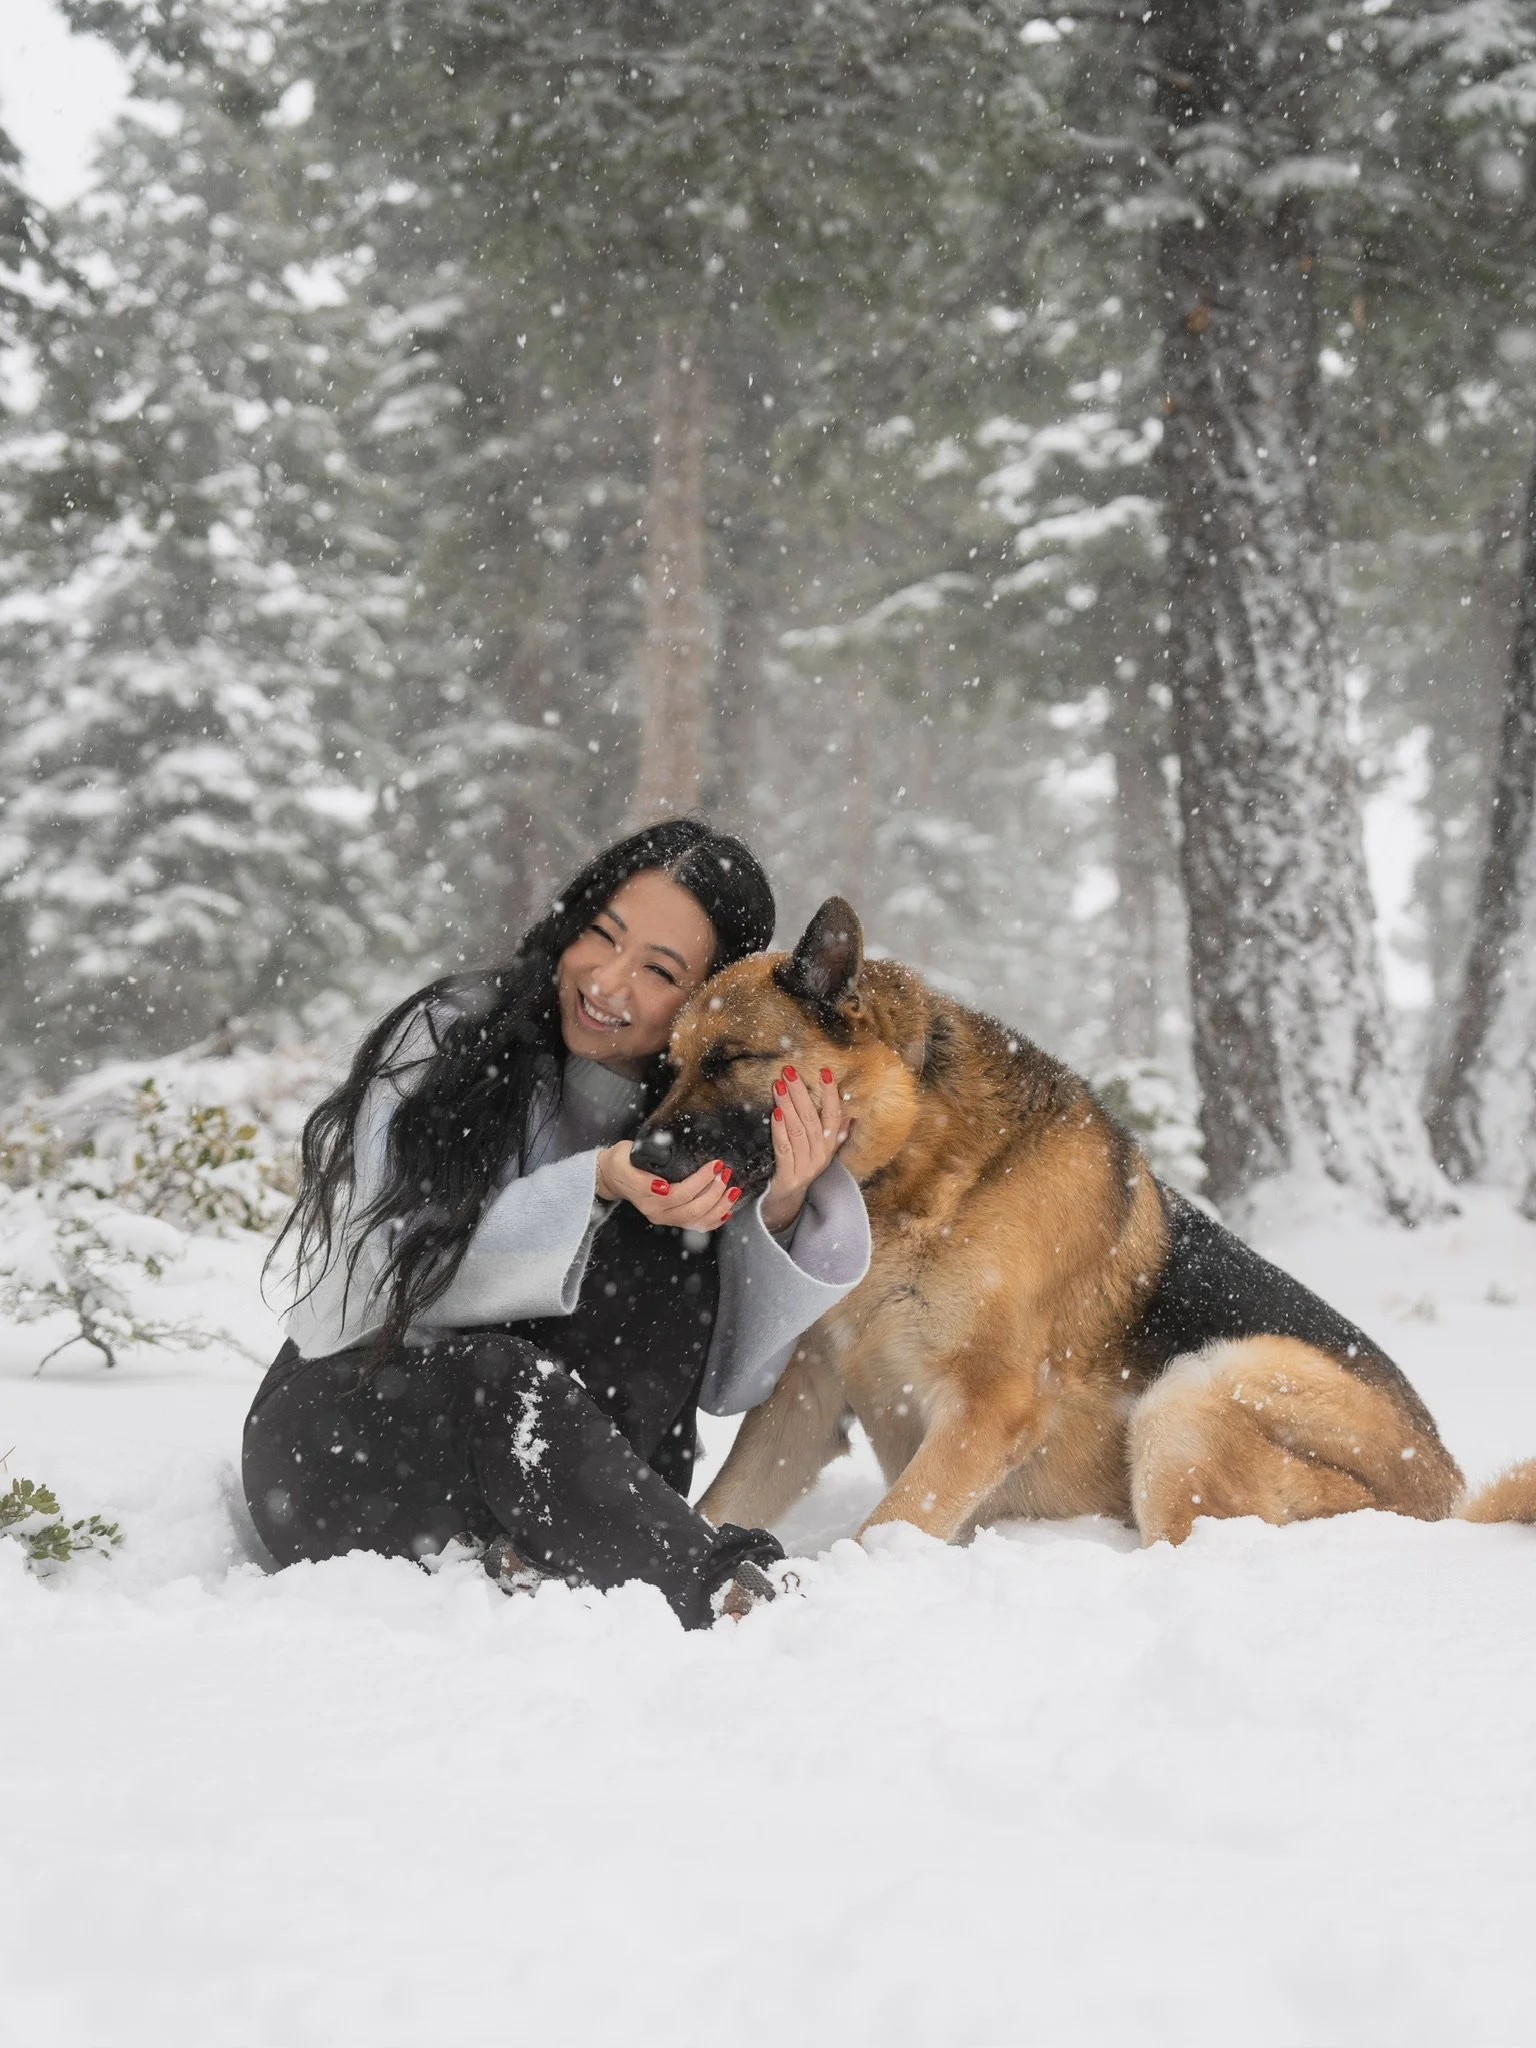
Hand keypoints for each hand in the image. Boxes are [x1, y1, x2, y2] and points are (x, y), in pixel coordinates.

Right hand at [596, 1143, 740, 1230]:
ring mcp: (666, 1219)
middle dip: (714, 1192)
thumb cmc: (621, 1162)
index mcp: (647, 1197)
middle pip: (693, 1209)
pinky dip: (715, 1219)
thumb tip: (662, 1187)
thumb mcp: (624, 1159)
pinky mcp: (673, 1220)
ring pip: (698, 1220)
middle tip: (725, 1172)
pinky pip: (697, 1226)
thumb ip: (641, 1174)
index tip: (715, 1165)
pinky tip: (727, 1209)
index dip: (701, 1181)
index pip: (680, 1193)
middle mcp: (657, 1213)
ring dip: (719, 1206)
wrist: (613, 1176)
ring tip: (733, 1189)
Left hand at [760, 1066, 852, 1234]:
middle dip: (800, 1093)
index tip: (825, 1071)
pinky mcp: (789, 1177)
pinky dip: (779, 1131)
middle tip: (789, 1071)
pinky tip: (774, 1114)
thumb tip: (851, 1111)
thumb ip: (836, 1131)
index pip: (834, 1115)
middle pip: (812, 1119)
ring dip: (787, 1106)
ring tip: (778, 1086)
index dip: (831, 1093)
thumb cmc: (802, 1166)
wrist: (787, 1201)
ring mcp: (806, 1167)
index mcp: (830, 1144)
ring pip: (798, 1132)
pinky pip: (784, 1150)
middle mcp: (821, 1155)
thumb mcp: (821, 1148)